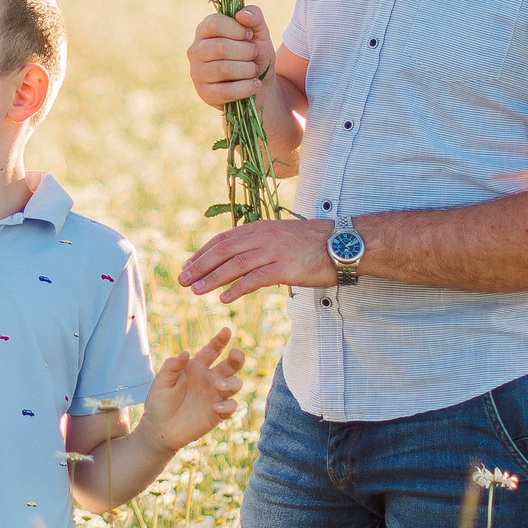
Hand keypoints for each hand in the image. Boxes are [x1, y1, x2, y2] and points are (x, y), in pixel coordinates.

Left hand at [145, 328, 242, 450]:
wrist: (159, 430)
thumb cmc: (158, 403)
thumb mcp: (160, 383)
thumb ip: (171, 367)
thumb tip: (185, 353)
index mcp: (196, 368)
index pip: (212, 351)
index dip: (220, 340)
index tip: (227, 331)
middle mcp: (209, 379)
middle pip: (231, 365)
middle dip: (237, 358)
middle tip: (235, 354)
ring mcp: (215, 396)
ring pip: (235, 384)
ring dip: (230, 383)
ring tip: (217, 386)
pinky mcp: (218, 414)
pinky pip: (231, 406)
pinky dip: (227, 405)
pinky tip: (215, 407)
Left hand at [178, 218, 336, 301]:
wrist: (345, 243)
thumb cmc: (316, 243)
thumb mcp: (283, 237)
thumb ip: (262, 244)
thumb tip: (244, 257)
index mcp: (260, 228)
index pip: (223, 239)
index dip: (203, 253)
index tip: (188, 265)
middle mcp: (263, 236)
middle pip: (223, 250)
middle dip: (200, 265)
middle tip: (182, 279)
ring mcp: (273, 251)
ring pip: (234, 265)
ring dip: (212, 278)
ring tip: (195, 291)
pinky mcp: (285, 268)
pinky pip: (255, 279)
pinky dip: (236, 288)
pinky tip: (223, 299)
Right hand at [188, 7, 273, 108]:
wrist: (260, 84)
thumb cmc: (255, 55)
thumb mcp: (259, 32)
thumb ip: (254, 16)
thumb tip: (242, 15)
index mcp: (204, 30)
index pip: (214, 23)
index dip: (237, 29)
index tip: (249, 35)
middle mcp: (195, 50)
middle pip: (220, 47)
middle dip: (246, 51)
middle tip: (254, 54)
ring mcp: (197, 73)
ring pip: (223, 69)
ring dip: (247, 70)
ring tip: (254, 70)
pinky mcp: (204, 94)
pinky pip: (225, 91)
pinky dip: (246, 88)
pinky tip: (255, 85)